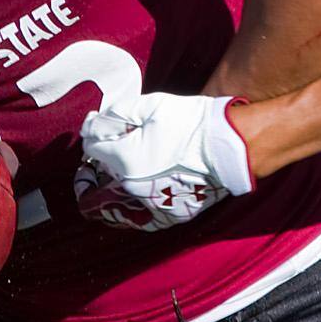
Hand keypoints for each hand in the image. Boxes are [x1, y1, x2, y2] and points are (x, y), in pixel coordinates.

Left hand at [77, 92, 253, 231]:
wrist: (229, 147)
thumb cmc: (192, 123)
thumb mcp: (150, 106)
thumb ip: (114, 115)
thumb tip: (91, 125)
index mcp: (123, 158)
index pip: (92, 147)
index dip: (96, 133)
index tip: (104, 126)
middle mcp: (130, 186)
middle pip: (102, 171)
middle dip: (104, 156)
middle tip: (118, 142)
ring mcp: (148, 204)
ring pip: (117, 194)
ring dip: (115, 179)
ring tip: (130, 163)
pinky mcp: (167, 215)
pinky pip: (138, 213)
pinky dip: (132, 201)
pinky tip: (140, 186)